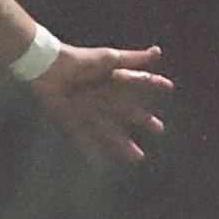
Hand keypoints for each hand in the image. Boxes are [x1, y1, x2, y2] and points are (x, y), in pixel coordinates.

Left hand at [32, 45, 171, 163]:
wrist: (50, 68)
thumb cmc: (80, 61)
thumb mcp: (110, 58)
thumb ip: (133, 58)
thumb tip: (158, 51)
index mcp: (113, 80)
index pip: (137, 84)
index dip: (152, 85)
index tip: (169, 87)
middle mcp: (103, 96)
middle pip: (127, 111)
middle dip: (143, 119)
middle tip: (159, 129)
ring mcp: (88, 109)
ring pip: (111, 130)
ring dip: (124, 144)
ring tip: (138, 156)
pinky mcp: (73, 119)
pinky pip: (85, 138)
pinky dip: (92, 152)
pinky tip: (101, 166)